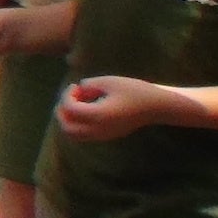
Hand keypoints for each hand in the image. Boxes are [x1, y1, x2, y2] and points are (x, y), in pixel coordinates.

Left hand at [54, 75, 174, 141]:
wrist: (156, 106)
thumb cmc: (134, 91)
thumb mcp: (109, 82)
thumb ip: (89, 85)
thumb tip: (79, 89)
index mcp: (97, 115)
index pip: (70, 109)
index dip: (67, 96)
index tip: (76, 86)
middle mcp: (97, 129)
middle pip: (68, 128)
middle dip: (62, 113)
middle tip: (68, 98)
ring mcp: (103, 135)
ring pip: (75, 135)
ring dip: (69, 121)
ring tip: (75, 105)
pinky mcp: (108, 136)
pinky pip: (85, 135)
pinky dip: (78, 125)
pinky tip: (86, 110)